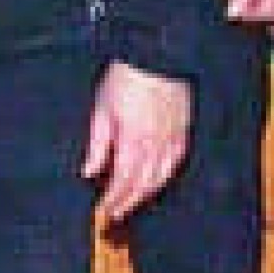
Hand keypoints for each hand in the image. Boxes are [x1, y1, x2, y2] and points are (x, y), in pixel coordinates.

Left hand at [84, 64, 193, 226]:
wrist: (157, 56)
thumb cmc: (126, 79)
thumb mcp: (102, 109)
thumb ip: (98, 145)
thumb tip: (90, 173)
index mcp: (133, 141)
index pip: (122, 182)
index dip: (113, 201)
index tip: (103, 213)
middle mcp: (155, 146)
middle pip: (142, 186)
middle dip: (127, 203)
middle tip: (115, 216)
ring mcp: (172, 140)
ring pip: (160, 179)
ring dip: (145, 195)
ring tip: (132, 203)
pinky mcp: (183, 132)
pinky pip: (175, 163)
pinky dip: (165, 177)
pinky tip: (157, 182)